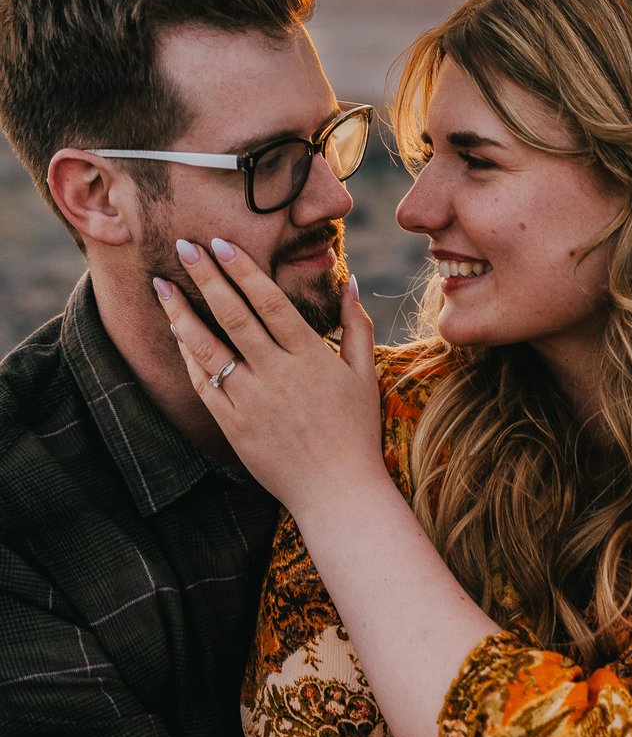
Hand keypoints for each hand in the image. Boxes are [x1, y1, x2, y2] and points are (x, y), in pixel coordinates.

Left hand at [154, 238, 383, 511]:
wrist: (337, 492)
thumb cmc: (355, 432)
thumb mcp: (364, 376)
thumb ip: (355, 326)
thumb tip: (350, 282)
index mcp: (310, 358)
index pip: (270, 303)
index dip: (243, 271)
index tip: (221, 244)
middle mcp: (278, 375)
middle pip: (234, 316)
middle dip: (206, 277)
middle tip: (183, 245)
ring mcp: (252, 401)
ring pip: (208, 348)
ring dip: (181, 314)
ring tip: (161, 286)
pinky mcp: (234, 425)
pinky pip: (204, 384)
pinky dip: (188, 356)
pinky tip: (177, 333)